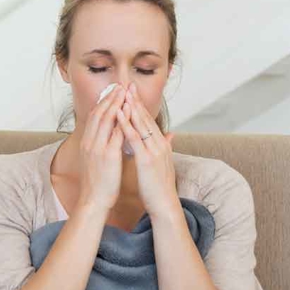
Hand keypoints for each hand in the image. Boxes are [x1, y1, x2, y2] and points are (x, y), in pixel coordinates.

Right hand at [77, 84, 125, 210]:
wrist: (93, 200)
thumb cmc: (98, 183)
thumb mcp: (96, 160)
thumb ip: (103, 146)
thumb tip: (111, 136)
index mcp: (87, 143)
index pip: (94, 116)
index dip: (103, 102)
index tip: (112, 91)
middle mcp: (90, 142)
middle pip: (99, 113)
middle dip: (110, 98)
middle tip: (120, 85)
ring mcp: (97, 148)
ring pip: (106, 119)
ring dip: (116, 104)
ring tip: (125, 92)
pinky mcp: (107, 155)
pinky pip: (115, 133)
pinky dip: (121, 120)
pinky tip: (129, 112)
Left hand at [115, 83, 178, 218]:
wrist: (165, 204)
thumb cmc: (159, 187)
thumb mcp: (163, 163)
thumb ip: (166, 147)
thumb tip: (170, 134)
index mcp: (161, 145)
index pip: (149, 121)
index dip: (140, 106)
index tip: (131, 93)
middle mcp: (159, 144)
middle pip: (146, 118)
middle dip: (135, 101)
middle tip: (127, 84)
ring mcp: (154, 150)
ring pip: (141, 124)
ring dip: (131, 108)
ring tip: (122, 93)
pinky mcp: (147, 159)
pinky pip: (135, 138)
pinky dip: (127, 125)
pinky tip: (119, 115)